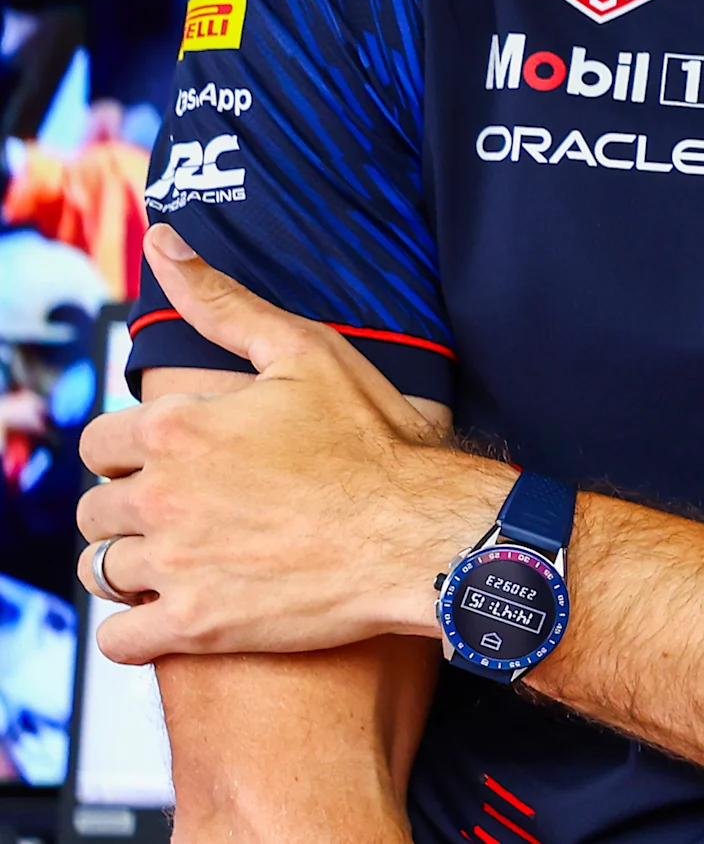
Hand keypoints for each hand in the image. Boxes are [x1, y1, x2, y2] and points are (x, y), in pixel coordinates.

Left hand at [77, 227, 501, 663]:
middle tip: (187, 510)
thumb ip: (225, 301)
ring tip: (182, 558)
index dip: (133, 451)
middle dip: (132, 508)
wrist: (425, 534)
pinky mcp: (197, 625)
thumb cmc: (376, 443)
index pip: (98, 442)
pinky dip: (136, 632)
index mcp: (177, 428)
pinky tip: (173, 614)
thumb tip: (163, 244)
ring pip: (102, 570)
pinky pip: (120, 642)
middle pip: (95, 509)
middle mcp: (162, 495)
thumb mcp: (307, 353)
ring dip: (133, 566)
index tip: (173, 461)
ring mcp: (177, 564)